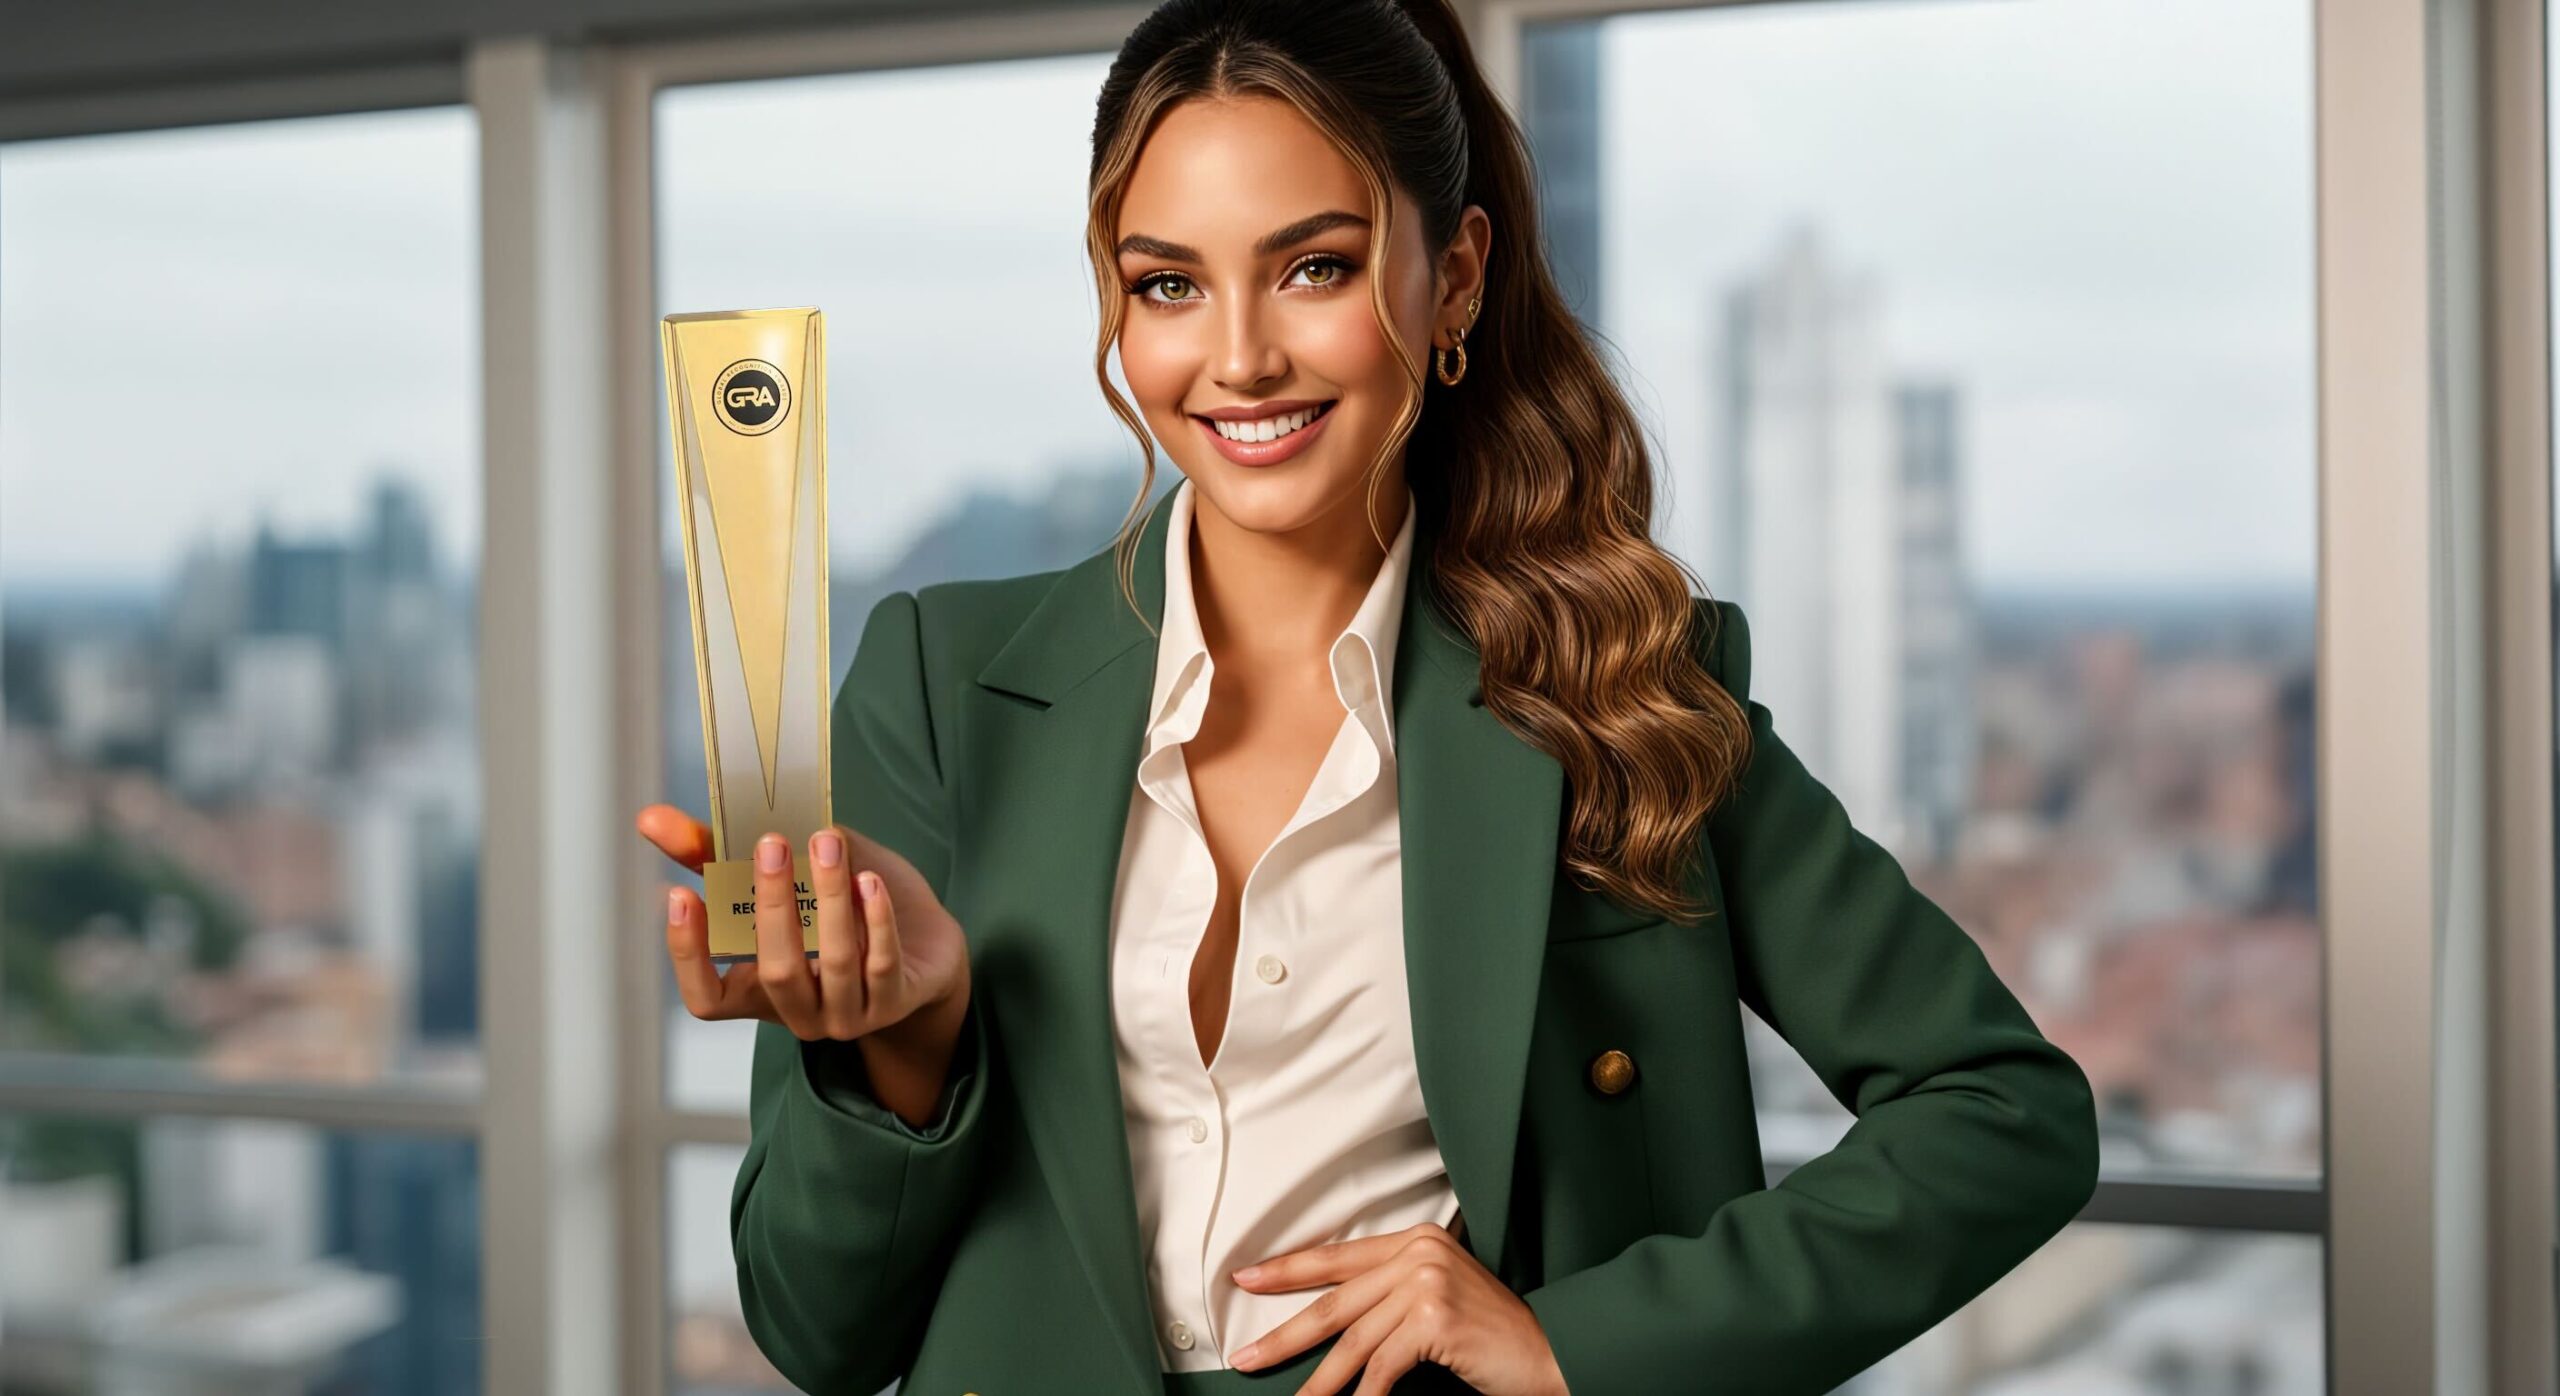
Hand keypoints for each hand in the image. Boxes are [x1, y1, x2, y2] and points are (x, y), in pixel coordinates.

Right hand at [634, 804, 969, 1043]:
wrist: (925, 944)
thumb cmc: (840, 909)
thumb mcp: (783, 878)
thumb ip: (721, 854)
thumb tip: (650, 818)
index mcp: (759, 990)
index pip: (706, 999)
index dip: (688, 957)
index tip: (680, 895)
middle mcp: (799, 1012)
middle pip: (776, 973)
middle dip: (772, 905)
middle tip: (772, 844)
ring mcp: (848, 1014)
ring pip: (833, 964)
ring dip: (831, 899)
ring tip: (827, 842)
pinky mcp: (897, 1002)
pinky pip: (882, 963)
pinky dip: (876, 919)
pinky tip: (869, 878)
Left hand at [1226, 1222, 1569, 1395]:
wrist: (1547, 1354)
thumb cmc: (1491, 1336)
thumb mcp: (1436, 1298)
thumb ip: (1391, 1297)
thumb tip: (1334, 1325)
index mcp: (1414, 1240)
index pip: (1336, 1257)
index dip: (1287, 1270)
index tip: (1246, 1280)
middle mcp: (1418, 1252)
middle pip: (1334, 1301)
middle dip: (1285, 1335)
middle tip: (1248, 1357)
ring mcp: (1426, 1281)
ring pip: (1353, 1341)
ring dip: (1320, 1381)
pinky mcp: (1434, 1316)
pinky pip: (1382, 1365)